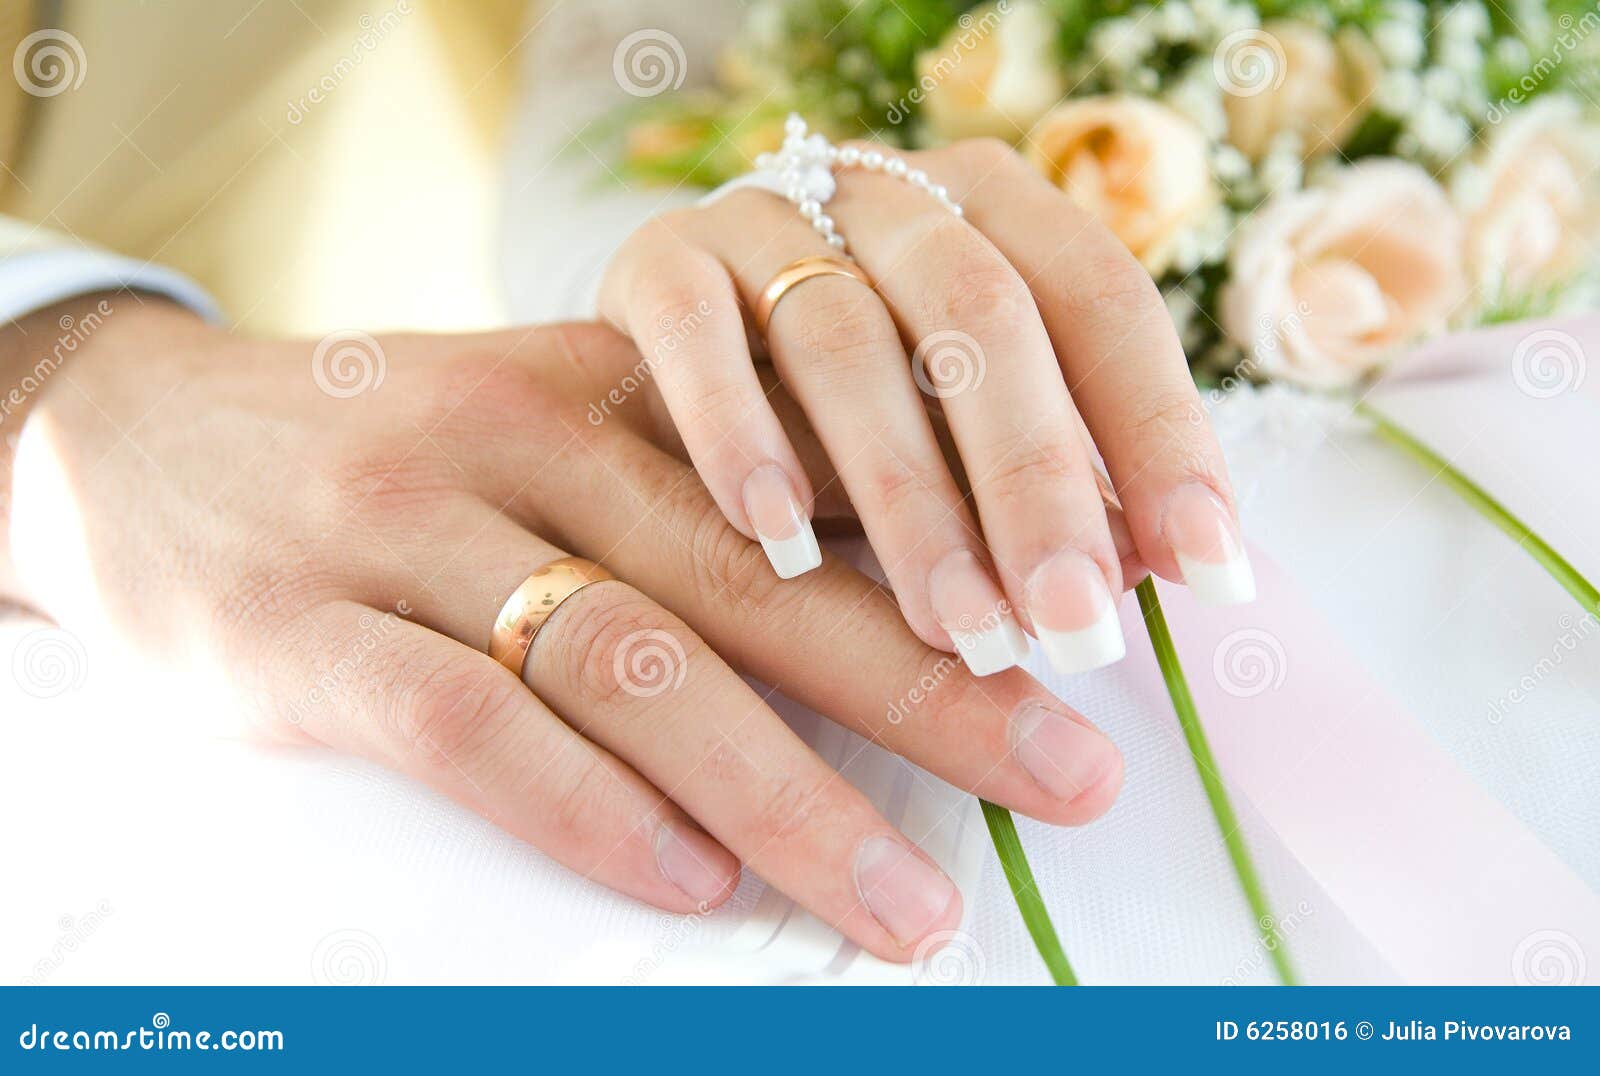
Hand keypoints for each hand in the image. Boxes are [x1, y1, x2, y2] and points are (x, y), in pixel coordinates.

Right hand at [3, 297, 1121, 962]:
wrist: (132, 437)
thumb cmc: (378, 447)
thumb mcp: (533, 418)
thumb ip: (683, 476)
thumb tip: (873, 566)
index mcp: (601, 391)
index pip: (804, 479)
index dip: (953, 570)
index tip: (1077, 656)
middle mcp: (519, 448)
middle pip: (755, 581)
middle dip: (928, 691)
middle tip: (1067, 777)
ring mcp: (406, 537)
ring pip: (630, 665)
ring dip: (785, 794)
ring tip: (903, 905)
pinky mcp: (295, 636)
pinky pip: (465, 728)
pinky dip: (588, 812)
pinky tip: (689, 885)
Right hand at [600, 137, 1251, 678]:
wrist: (674, 340)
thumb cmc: (853, 409)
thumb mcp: (962, 436)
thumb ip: (1045, 481)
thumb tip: (1144, 570)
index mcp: (996, 210)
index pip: (1103, 301)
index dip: (1161, 432)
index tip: (1207, 574)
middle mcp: (891, 196)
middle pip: (983, 317)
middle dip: (1038, 482)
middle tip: (1073, 626)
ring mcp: (766, 216)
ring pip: (845, 337)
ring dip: (906, 494)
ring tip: (953, 625)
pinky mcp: (655, 258)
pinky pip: (692, 326)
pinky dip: (734, 425)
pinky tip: (776, 532)